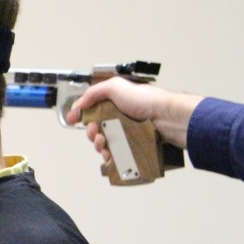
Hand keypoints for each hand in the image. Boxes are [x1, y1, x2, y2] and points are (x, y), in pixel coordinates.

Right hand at [65, 77, 203, 163]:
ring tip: (104, 143)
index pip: (94, 109)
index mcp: (118, 103)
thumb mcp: (116, 87)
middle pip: (97, 128)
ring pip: (106, 143)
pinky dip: (110, 156)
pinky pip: (118, 155)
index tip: (73, 119)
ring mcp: (129, 134)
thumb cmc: (148, 102)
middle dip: (92, 132)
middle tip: (96, 132)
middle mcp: (123, 118)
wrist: (170, 120)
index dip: (82, 114)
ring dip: (99, 144)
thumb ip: (94, 92)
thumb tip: (80, 103)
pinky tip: (110, 154)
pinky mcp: (135, 148)